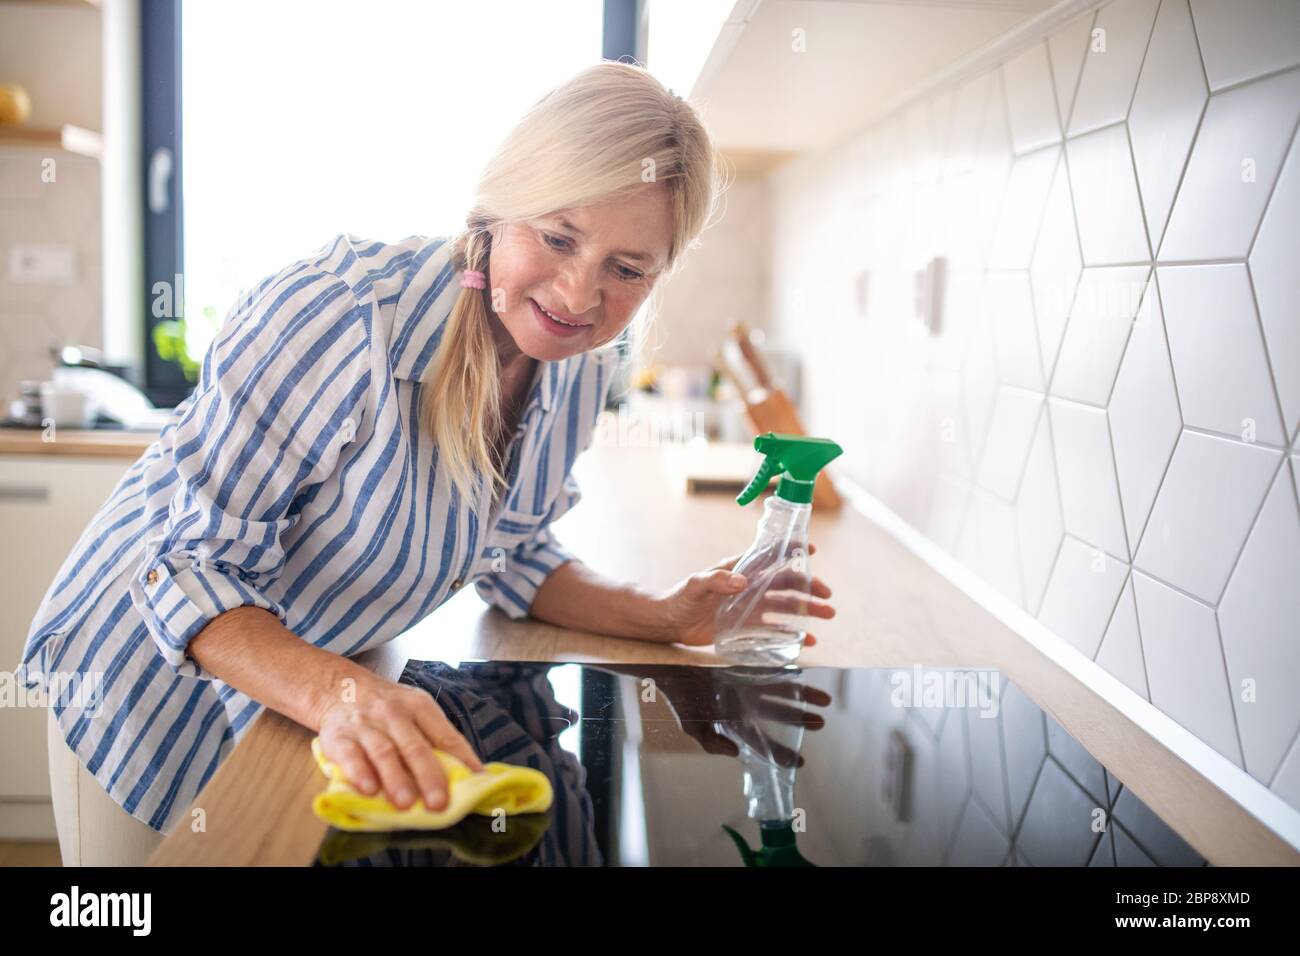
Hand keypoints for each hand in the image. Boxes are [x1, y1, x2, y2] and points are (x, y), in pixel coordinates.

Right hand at [316, 673, 484, 811]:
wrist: (338, 688)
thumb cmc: (386, 707)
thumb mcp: (415, 711)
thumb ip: (438, 740)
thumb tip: (471, 774)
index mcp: (420, 707)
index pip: (446, 735)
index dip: (462, 759)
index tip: (475, 782)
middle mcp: (394, 714)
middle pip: (415, 746)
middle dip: (428, 776)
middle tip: (439, 803)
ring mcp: (366, 726)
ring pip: (384, 752)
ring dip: (395, 779)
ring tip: (405, 803)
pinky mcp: (339, 738)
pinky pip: (350, 756)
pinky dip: (359, 772)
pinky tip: (368, 790)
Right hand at [621, 665, 832, 766]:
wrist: (668, 664)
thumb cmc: (679, 696)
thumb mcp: (691, 725)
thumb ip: (711, 742)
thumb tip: (734, 753)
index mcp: (733, 720)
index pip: (761, 741)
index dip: (780, 753)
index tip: (801, 763)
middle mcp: (744, 702)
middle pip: (778, 714)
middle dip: (800, 720)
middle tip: (821, 723)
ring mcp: (746, 682)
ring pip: (782, 692)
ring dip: (803, 697)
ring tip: (825, 701)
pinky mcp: (746, 662)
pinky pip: (773, 668)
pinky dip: (789, 672)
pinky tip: (805, 674)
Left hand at [651, 543, 834, 646]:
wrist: (668, 622)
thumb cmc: (679, 598)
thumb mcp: (696, 586)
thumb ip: (716, 580)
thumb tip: (741, 581)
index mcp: (739, 569)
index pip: (769, 556)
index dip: (790, 550)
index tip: (811, 549)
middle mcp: (748, 586)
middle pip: (785, 583)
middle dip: (808, 587)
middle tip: (827, 596)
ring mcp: (749, 606)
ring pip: (785, 606)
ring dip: (806, 609)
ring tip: (827, 614)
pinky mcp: (745, 626)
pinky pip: (773, 629)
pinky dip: (791, 634)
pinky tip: (807, 641)